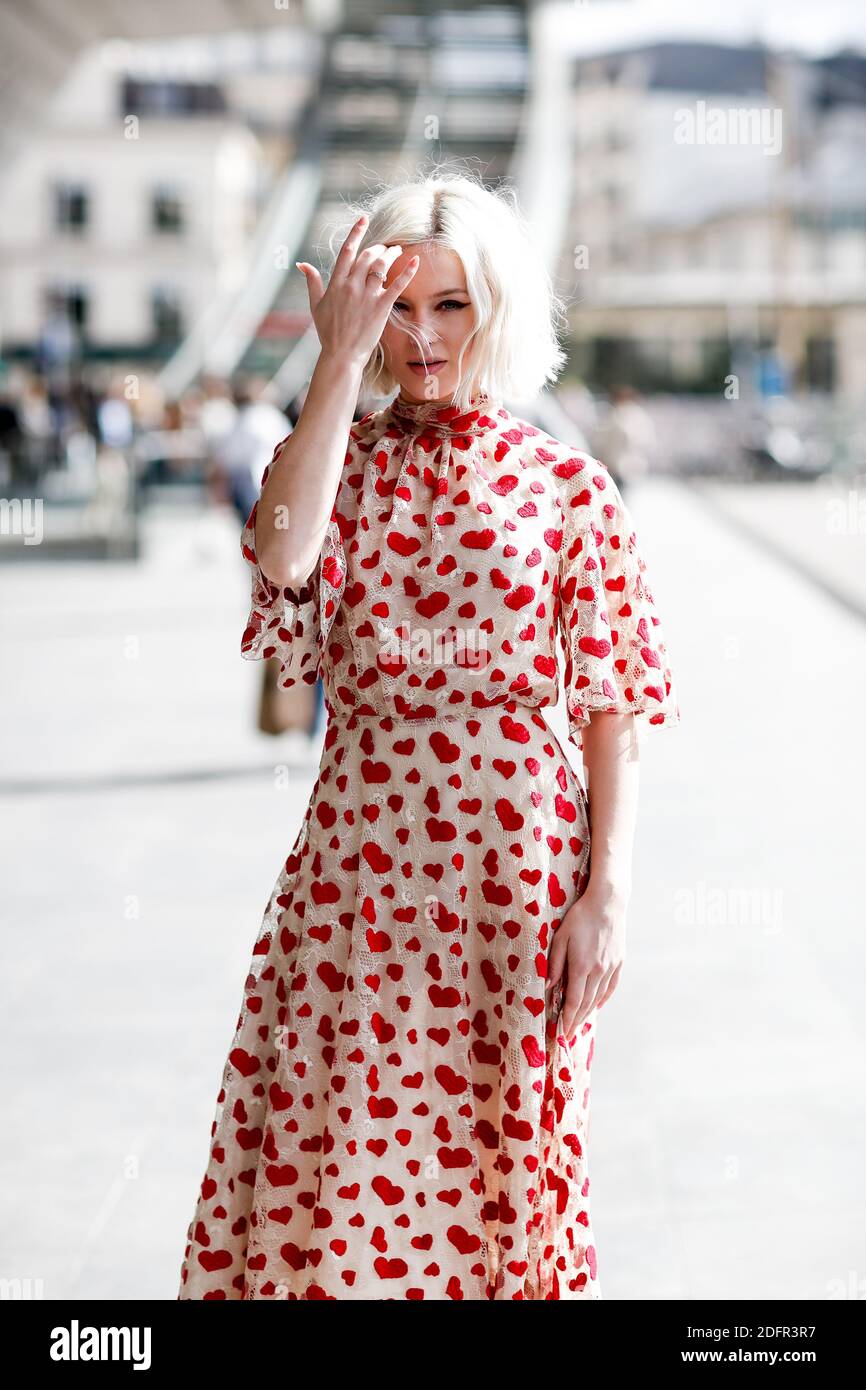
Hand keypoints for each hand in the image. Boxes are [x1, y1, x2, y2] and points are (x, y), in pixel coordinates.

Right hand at [297, 214, 418, 366]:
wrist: (341, 354)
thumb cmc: (328, 332)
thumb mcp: (316, 305)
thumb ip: (312, 282)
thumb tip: (302, 265)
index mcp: (336, 283)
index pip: (347, 251)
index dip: (356, 233)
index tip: (364, 219)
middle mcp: (351, 286)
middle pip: (367, 256)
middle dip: (377, 248)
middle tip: (384, 248)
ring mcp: (366, 296)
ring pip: (381, 266)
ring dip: (390, 255)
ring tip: (396, 251)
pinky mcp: (381, 308)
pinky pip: (396, 285)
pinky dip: (407, 272)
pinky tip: (415, 261)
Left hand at [547, 879, 628, 1042]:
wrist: (607, 903)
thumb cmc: (580, 917)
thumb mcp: (560, 937)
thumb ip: (555, 964)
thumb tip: (550, 987)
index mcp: (582, 966)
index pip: (574, 1001)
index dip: (567, 1019)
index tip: (562, 1033)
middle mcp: (598, 971)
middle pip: (586, 1003)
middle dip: (576, 1021)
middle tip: (568, 1034)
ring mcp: (611, 967)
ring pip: (598, 997)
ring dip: (588, 1012)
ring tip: (579, 1023)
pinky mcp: (619, 962)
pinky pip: (611, 987)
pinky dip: (603, 999)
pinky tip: (597, 1005)